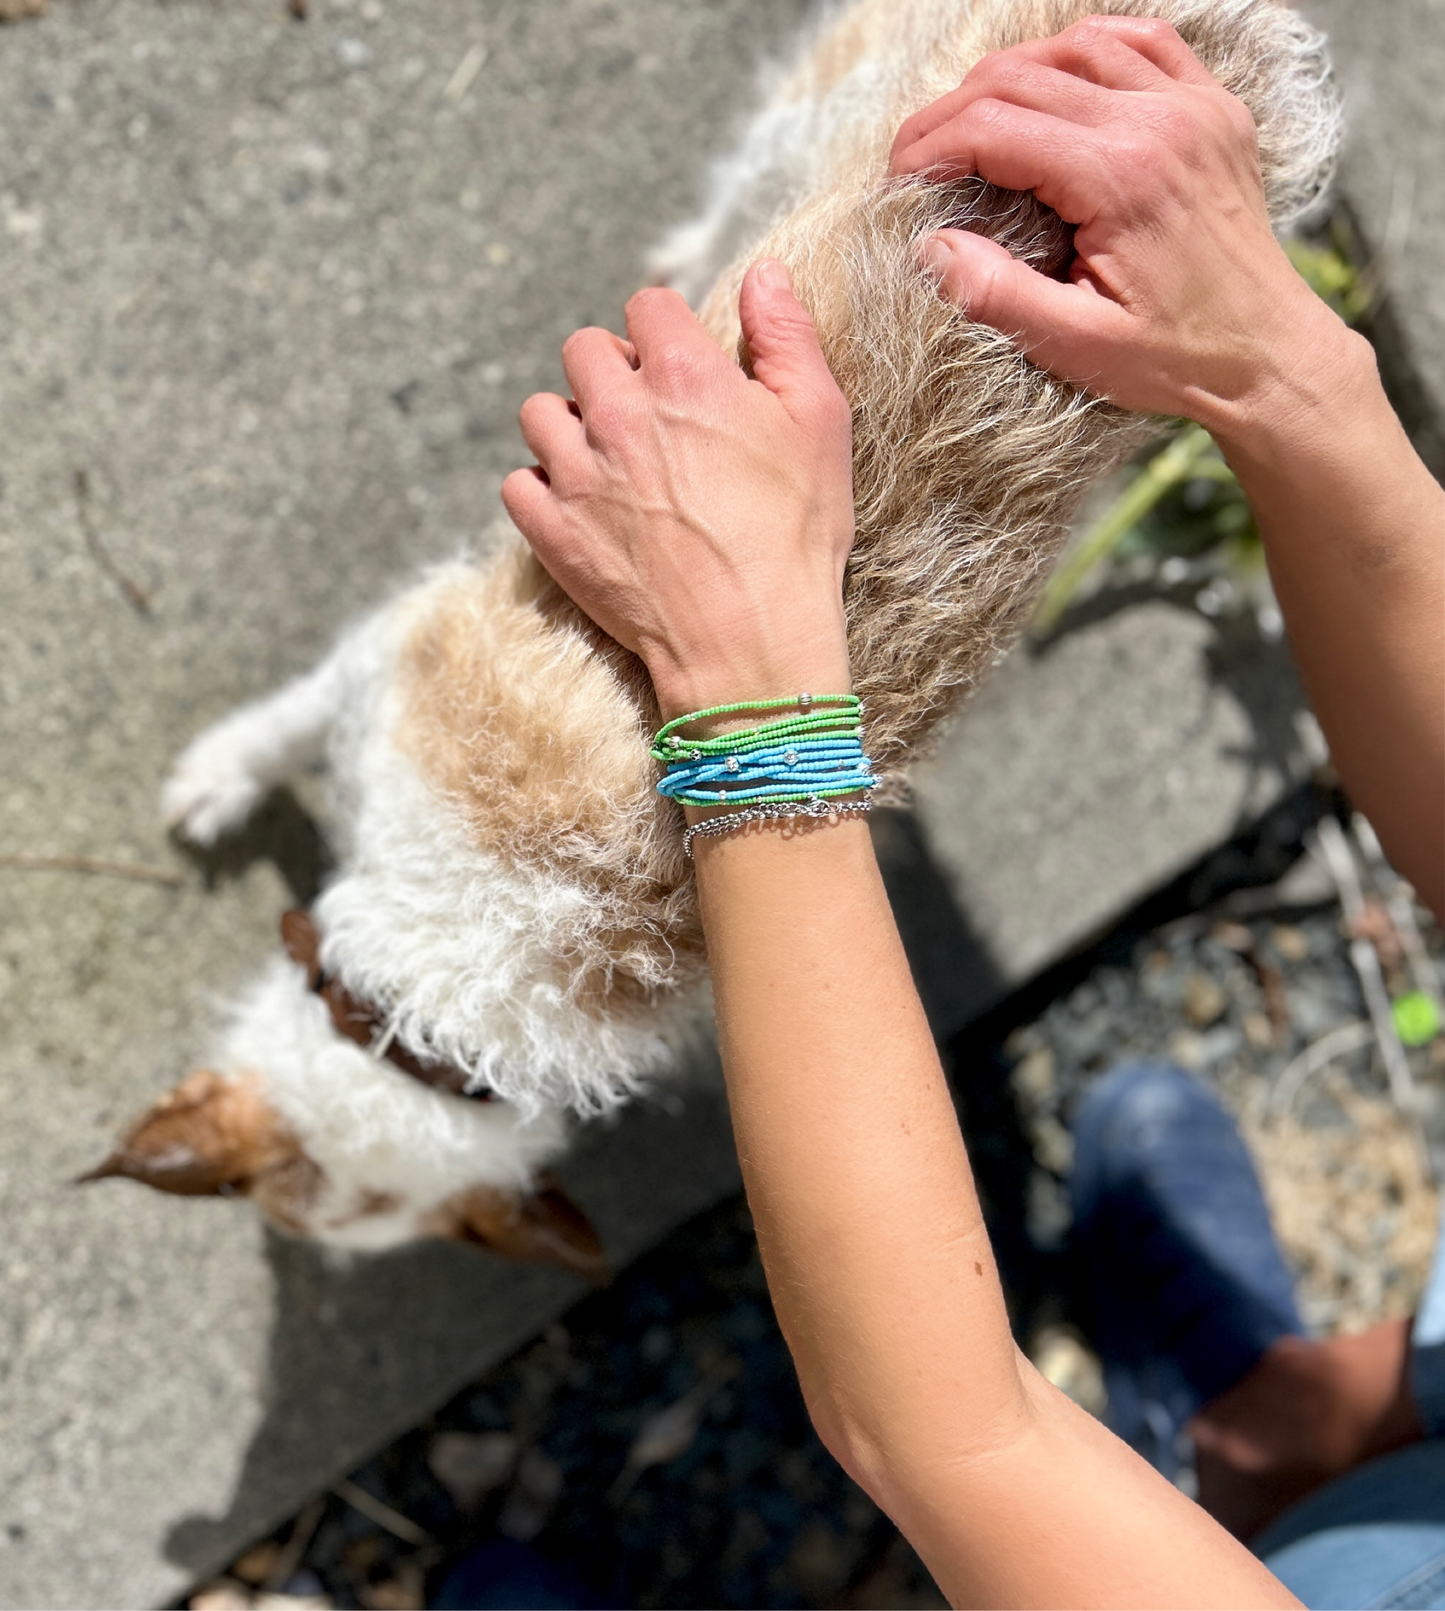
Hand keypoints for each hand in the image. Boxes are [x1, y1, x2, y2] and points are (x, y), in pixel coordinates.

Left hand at [502, 262, 854, 721]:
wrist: (750, 642)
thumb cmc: (795, 536)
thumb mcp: (819, 423)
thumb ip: (787, 336)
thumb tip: (764, 272)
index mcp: (684, 375)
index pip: (647, 305)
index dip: (667, 329)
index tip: (681, 363)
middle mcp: (619, 414)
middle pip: (583, 350)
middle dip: (613, 370)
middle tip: (648, 415)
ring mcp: (577, 475)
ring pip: (540, 413)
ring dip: (569, 425)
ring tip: (609, 460)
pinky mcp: (552, 531)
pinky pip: (517, 483)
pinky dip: (542, 489)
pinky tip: (580, 506)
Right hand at [889, 15, 1352, 438]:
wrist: (1268, 356)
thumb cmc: (1176, 359)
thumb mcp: (1075, 345)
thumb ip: (996, 294)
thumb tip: (927, 248)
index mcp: (1123, 178)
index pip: (994, 125)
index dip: (929, 146)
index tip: (897, 181)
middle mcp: (1160, 122)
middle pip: (1022, 75)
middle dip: (953, 113)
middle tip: (919, 161)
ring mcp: (1194, 106)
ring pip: (1075, 45)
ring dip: (1011, 76)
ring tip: (974, 126)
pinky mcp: (1213, 108)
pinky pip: (1141, 41)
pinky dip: (1085, 51)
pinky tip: (1055, 82)